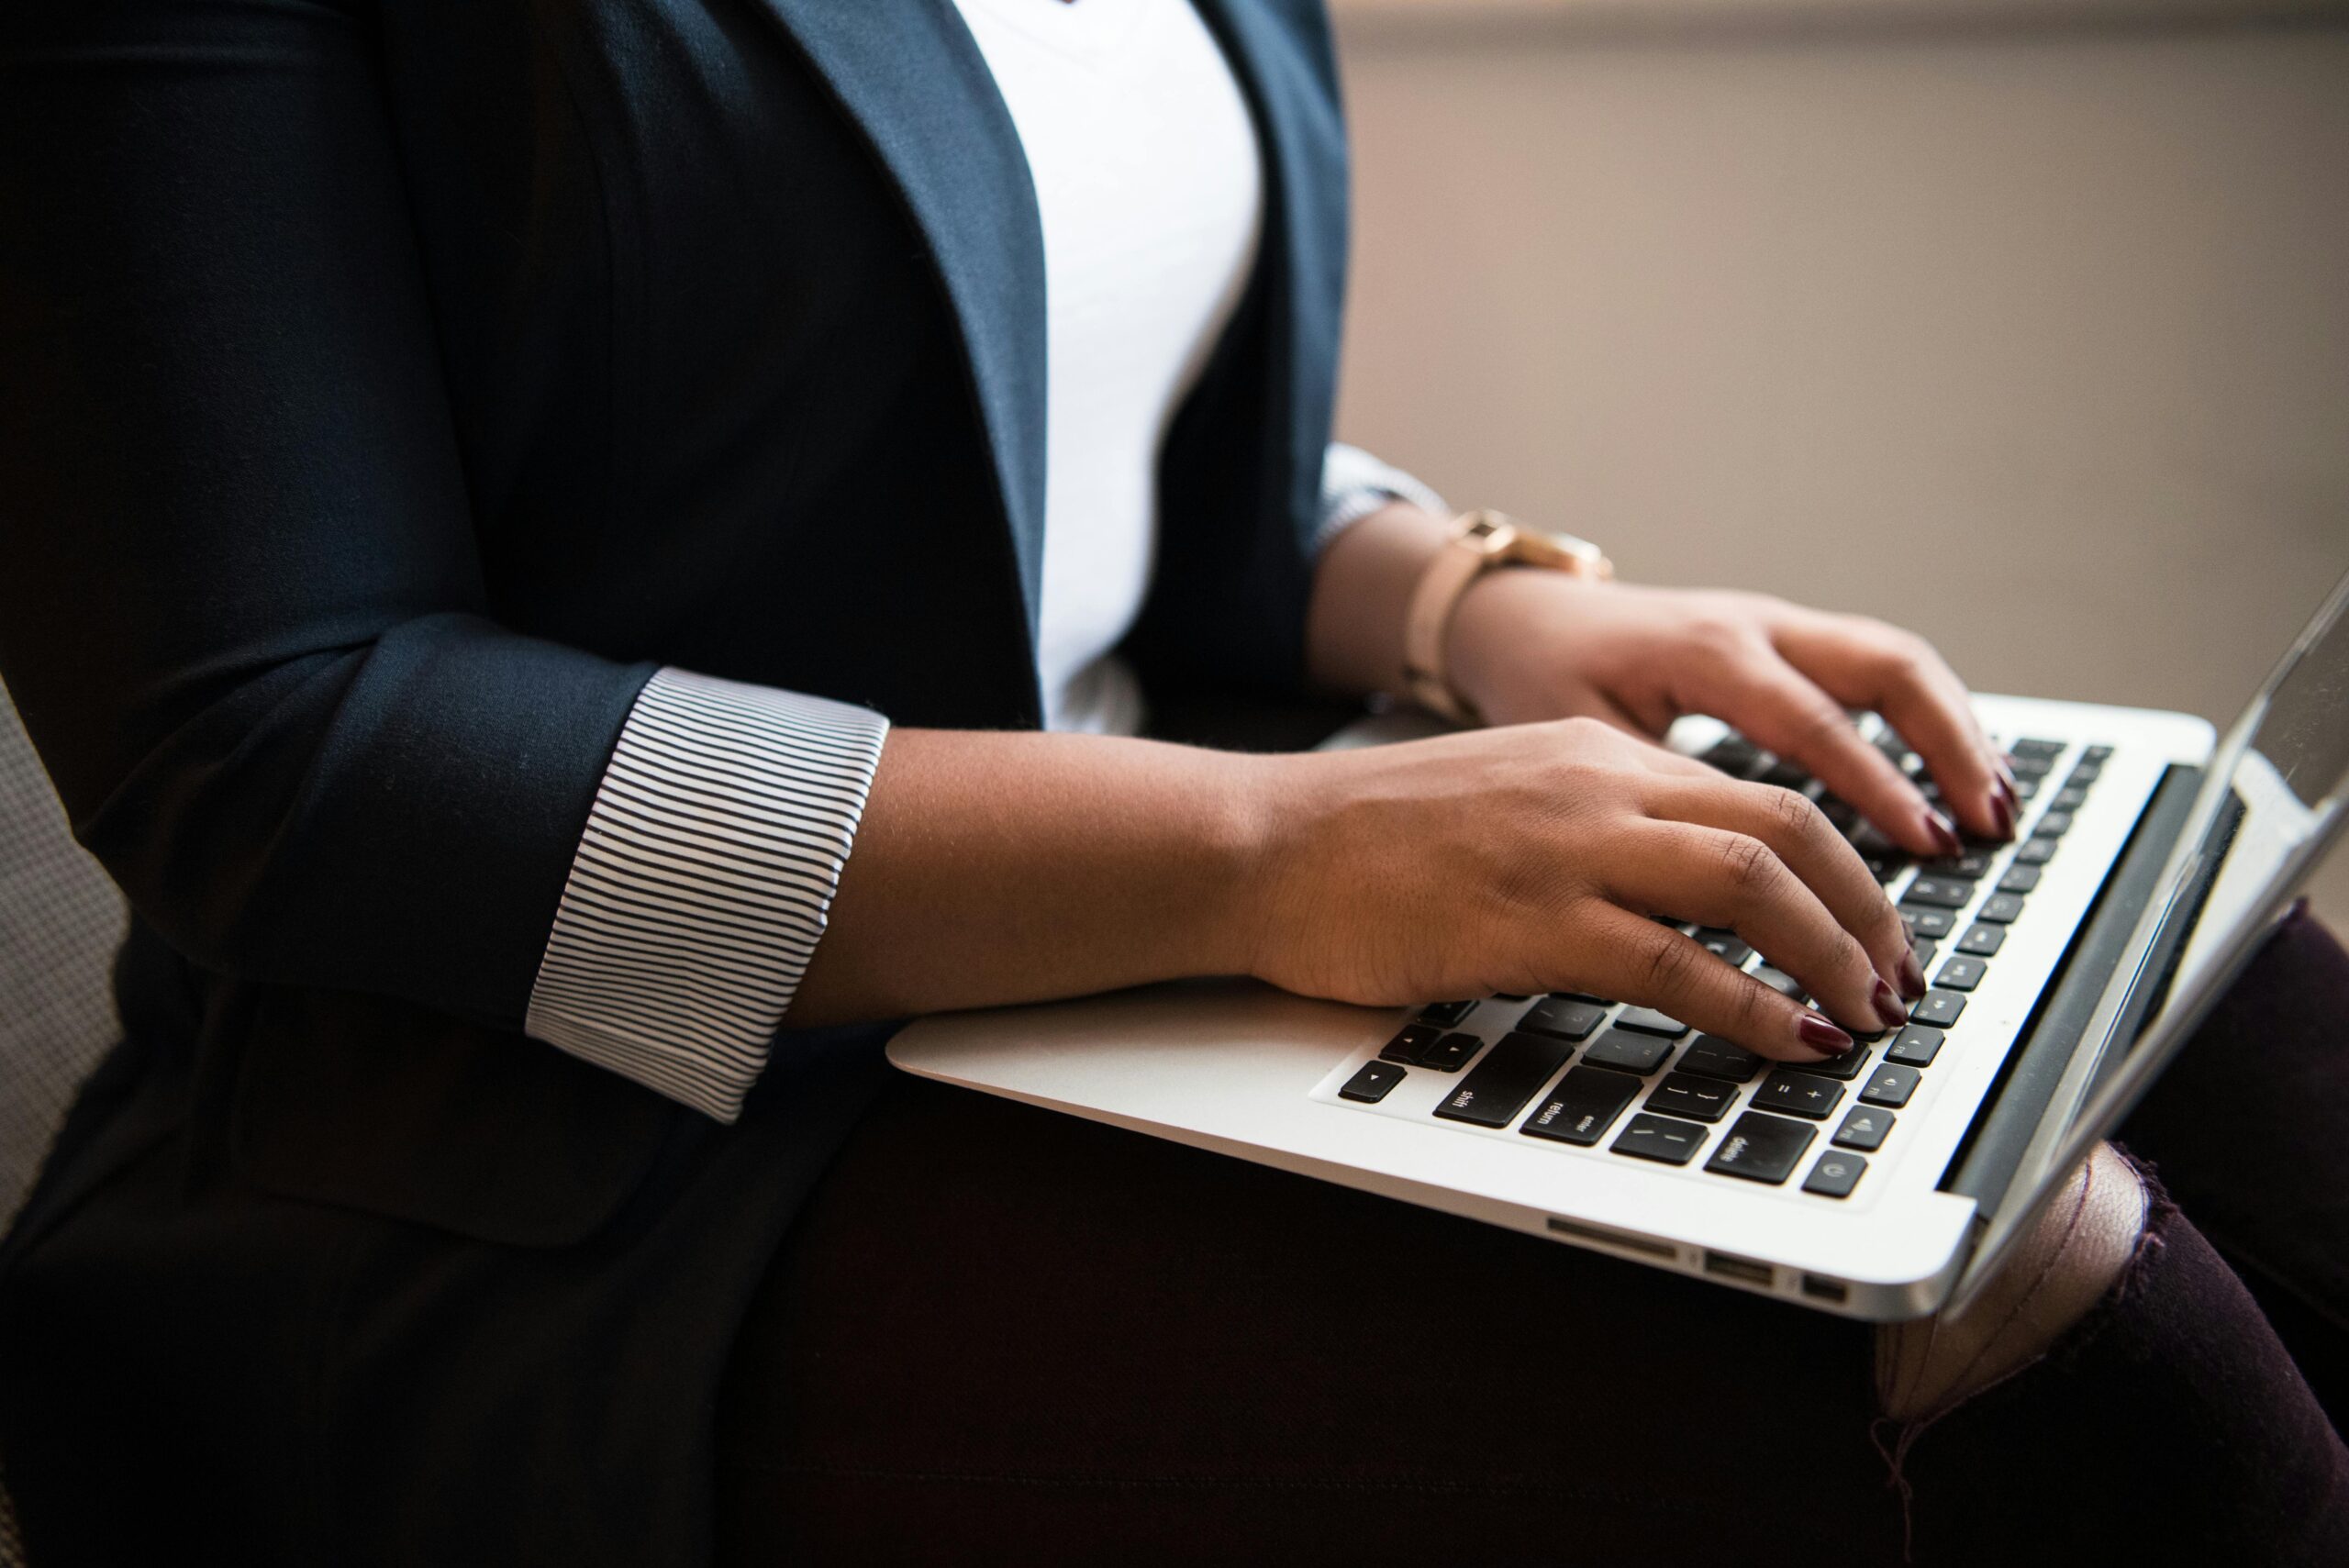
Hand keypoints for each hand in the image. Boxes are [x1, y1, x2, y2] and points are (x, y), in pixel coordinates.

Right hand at [1250, 717, 1924, 1059]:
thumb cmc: (1367, 840)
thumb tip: (1684, 900)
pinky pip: (1674, 964)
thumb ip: (1596, 828)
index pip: (1763, 796)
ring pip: (1751, 883)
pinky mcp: (1527, 922)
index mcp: (1596, 754)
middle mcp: (1598, 786)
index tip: (1876, 930)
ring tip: (1866, 1015)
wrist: (1264, 845)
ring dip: (1832, 955)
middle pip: (1787, 828)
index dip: (1845, 868)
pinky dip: (1752, 1008)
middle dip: (1868, 912)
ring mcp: (1565, 850)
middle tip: (1899, 981)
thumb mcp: (1505, 801)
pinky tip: (1790, 1042)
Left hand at [1446, 571, 2018, 856]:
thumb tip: (1719, 890)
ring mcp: (1776, 625)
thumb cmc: (1542, 683)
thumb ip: (1654, 803)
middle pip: (1886, 668)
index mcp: (1705, 652)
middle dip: (1948, 748)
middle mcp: (1754, 627)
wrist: (1520, 619)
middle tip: (1988, 826)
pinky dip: (1926, 720)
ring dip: (1953, 731)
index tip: (1924, 846)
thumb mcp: (1581, 744)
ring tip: (1995, 809)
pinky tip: (1956, 776)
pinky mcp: (1785, 639)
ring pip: (1895, 661)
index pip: (1815, 722)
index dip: (1876, 788)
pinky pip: (1875, 668)